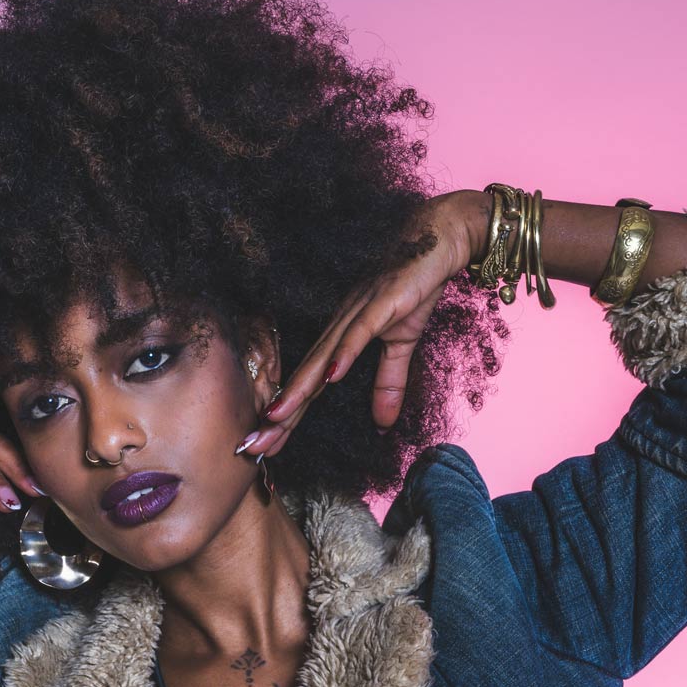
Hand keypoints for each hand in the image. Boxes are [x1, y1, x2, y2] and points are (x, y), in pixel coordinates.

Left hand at [243, 191, 489, 455]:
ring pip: (322, 359)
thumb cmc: (413, 288)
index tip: (261, 447)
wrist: (436, 239)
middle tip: (250, 446)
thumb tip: (384, 424)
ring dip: (298, 390)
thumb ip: (389, 382)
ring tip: (275, 419)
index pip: (308, 387)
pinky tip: (329, 377)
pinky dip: (343, 355)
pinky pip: (359, 333)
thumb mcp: (402, 345)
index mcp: (339, 339)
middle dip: (277, 415)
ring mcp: (357, 313)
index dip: (285, 418)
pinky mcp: (381, 302)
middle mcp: (339, 327)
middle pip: (304, 378)